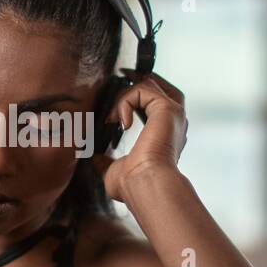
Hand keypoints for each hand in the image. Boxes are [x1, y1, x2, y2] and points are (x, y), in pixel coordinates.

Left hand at [92, 68, 187, 203]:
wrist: (145, 185)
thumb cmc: (133, 185)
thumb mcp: (113, 170)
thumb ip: (105, 160)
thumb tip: (93, 157)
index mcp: (164, 136)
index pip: (154, 105)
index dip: (135, 99)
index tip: (113, 106)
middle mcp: (173, 123)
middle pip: (159, 87)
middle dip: (136, 81)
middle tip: (117, 81)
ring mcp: (173, 114)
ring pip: (149, 85)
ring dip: (125, 95)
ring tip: (112, 117)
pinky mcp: (168, 109)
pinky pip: (143, 90)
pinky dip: (126, 100)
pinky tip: (120, 122)